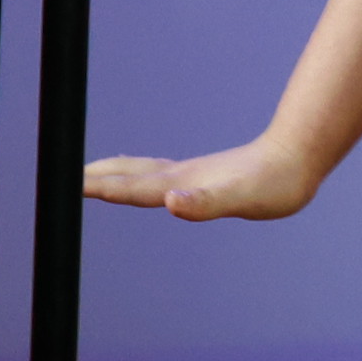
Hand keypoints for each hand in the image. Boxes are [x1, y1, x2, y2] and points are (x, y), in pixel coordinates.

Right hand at [83, 139, 317, 221]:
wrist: (298, 159)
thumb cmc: (273, 183)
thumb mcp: (239, 197)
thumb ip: (205, 201)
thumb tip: (171, 201)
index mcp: (181, 184)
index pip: (131, 188)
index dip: (100, 188)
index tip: (68, 185)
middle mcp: (181, 178)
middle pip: (128, 175)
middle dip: (96, 177)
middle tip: (63, 176)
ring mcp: (193, 176)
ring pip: (143, 172)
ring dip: (115, 173)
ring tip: (92, 174)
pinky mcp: (208, 178)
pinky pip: (165, 176)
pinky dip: (144, 175)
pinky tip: (154, 183)